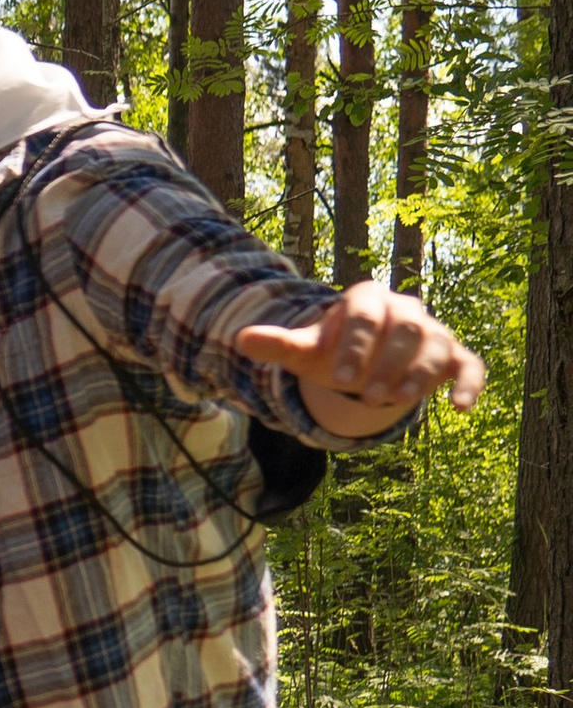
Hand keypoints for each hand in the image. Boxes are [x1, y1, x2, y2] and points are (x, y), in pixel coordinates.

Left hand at [236, 283, 486, 433]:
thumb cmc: (336, 353)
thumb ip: (279, 344)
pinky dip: (468, 385)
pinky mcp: (453, 357)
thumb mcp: (306, 351)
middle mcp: (404, 308)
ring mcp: (432, 332)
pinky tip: (460, 408)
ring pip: (435, 344)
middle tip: (367, 397)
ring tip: (395, 402)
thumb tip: (239, 339)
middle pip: (406, 326)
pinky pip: (469, 366)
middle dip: (387, 362)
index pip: (366, 314)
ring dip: (418, 374)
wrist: (365, 362)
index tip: (340, 380)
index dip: (355, 346)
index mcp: (366, 298)